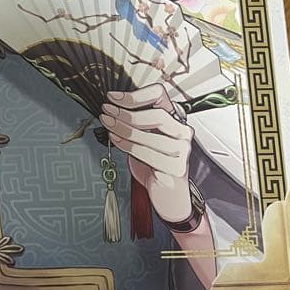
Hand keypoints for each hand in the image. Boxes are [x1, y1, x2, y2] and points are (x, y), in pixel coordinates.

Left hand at [99, 82, 193, 224]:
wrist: (167, 194)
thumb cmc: (154, 163)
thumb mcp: (142, 137)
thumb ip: (134, 122)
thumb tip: (111, 107)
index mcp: (174, 118)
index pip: (160, 95)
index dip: (135, 95)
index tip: (113, 97)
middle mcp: (182, 132)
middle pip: (157, 114)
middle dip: (126, 114)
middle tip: (106, 112)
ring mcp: (182, 150)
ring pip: (151, 135)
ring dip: (124, 129)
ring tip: (108, 126)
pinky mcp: (177, 168)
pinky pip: (149, 154)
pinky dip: (128, 146)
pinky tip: (116, 140)